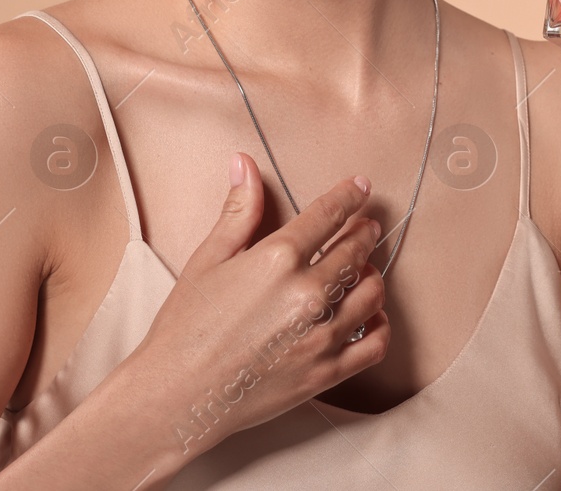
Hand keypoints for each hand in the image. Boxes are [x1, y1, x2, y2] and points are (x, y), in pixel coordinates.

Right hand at [123, 153, 388, 459]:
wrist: (178, 396)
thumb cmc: (186, 328)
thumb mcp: (208, 260)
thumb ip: (238, 212)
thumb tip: (245, 163)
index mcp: (278, 260)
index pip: (328, 216)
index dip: (349, 196)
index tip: (362, 187)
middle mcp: (307, 295)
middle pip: (355, 252)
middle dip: (364, 233)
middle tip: (366, 225)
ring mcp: (321, 336)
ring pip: (372, 294)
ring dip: (373, 274)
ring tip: (365, 268)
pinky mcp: (326, 372)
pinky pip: (375, 344)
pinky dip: (381, 325)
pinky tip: (372, 315)